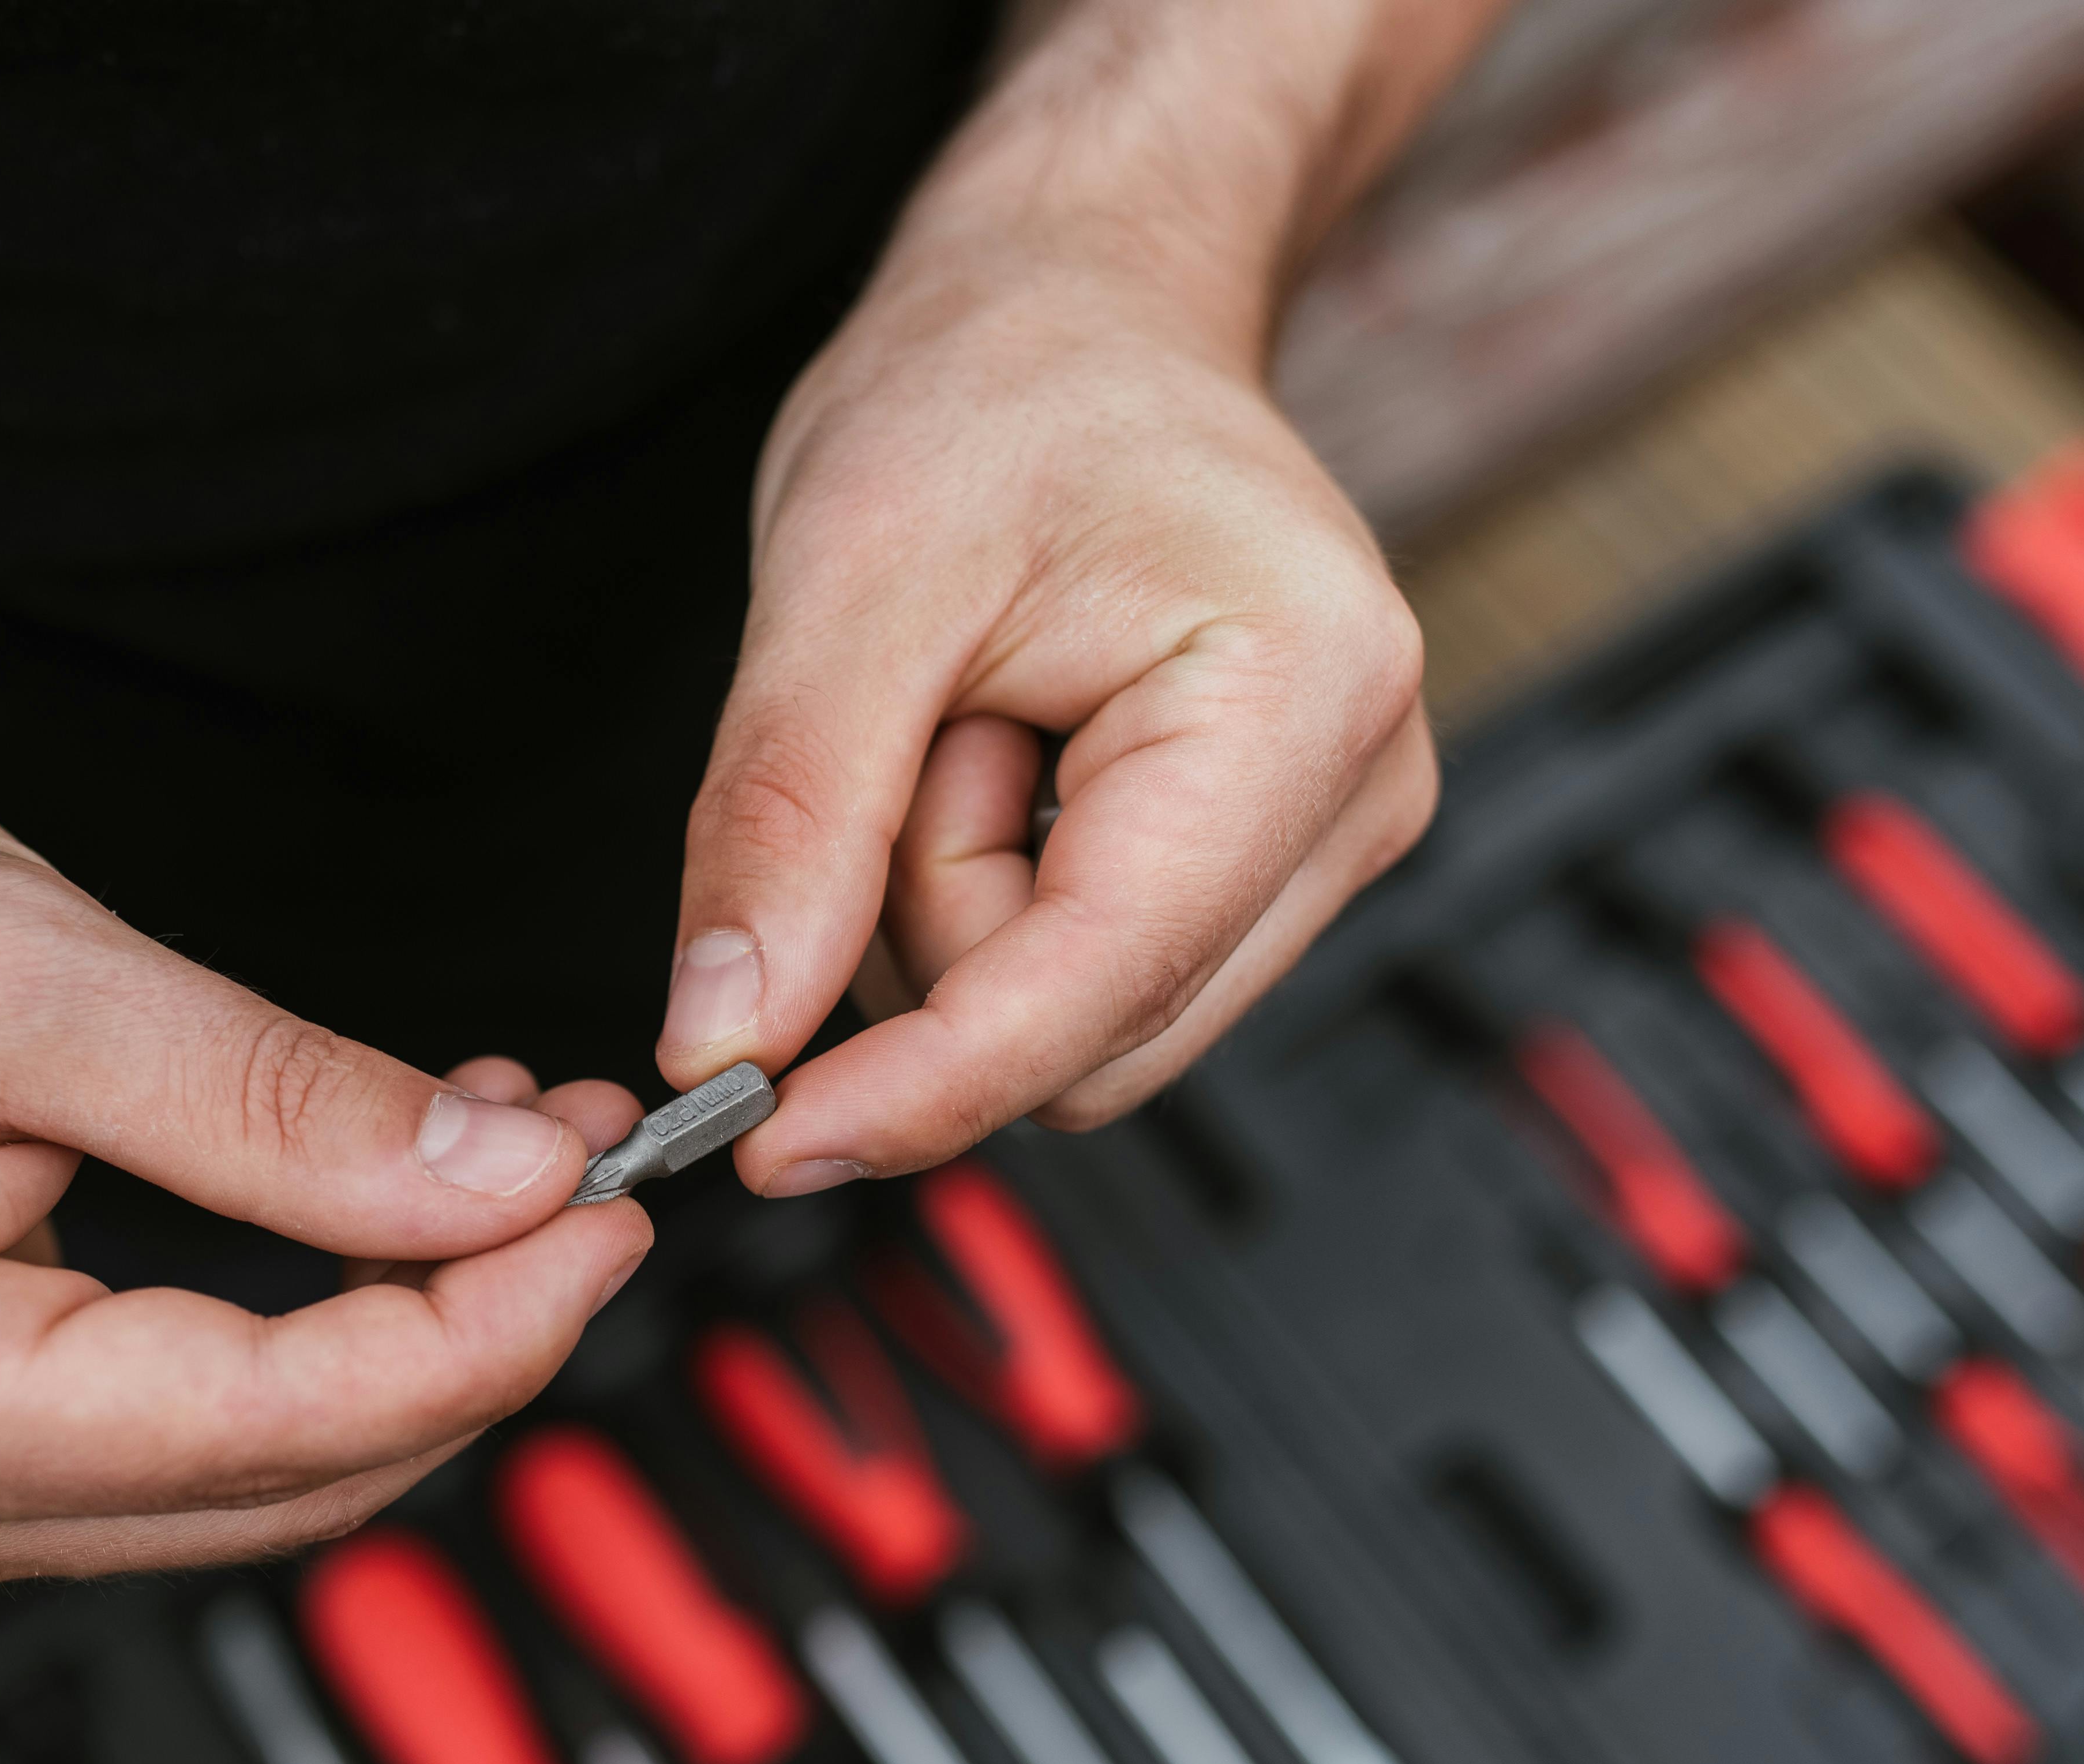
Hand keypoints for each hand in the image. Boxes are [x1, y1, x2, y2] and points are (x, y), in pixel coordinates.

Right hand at [0, 763, 652, 1603]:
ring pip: (262, 1468)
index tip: (621, 1202)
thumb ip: (267, 1099)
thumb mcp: (8, 972)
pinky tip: (387, 1194)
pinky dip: (315, 1322)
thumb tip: (504, 1184)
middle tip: (600, 1155)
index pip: (290, 1422)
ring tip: (521, 1148)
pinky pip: (187, 1430)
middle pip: (297, 1477)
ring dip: (411, 1323)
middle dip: (478, 1324)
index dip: (495, 1320)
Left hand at [658, 0, 1477, 1189]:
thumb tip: (726, 1036)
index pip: (1098, 990)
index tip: (765, 1138)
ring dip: (956, 911)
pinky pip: (1085, 978)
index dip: (923, 1089)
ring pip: (1077, 1028)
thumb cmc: (1000, 385)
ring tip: (961, 719)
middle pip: (1088, 1038)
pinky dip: (990, 899)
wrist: (1085, 304)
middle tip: (908, 737)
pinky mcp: (1265, 865)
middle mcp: (1357, 794)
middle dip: (936, 937)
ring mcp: (1325, 839)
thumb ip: (786, 824)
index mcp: (1303, 701)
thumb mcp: (845, 582)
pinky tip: (997, 758)